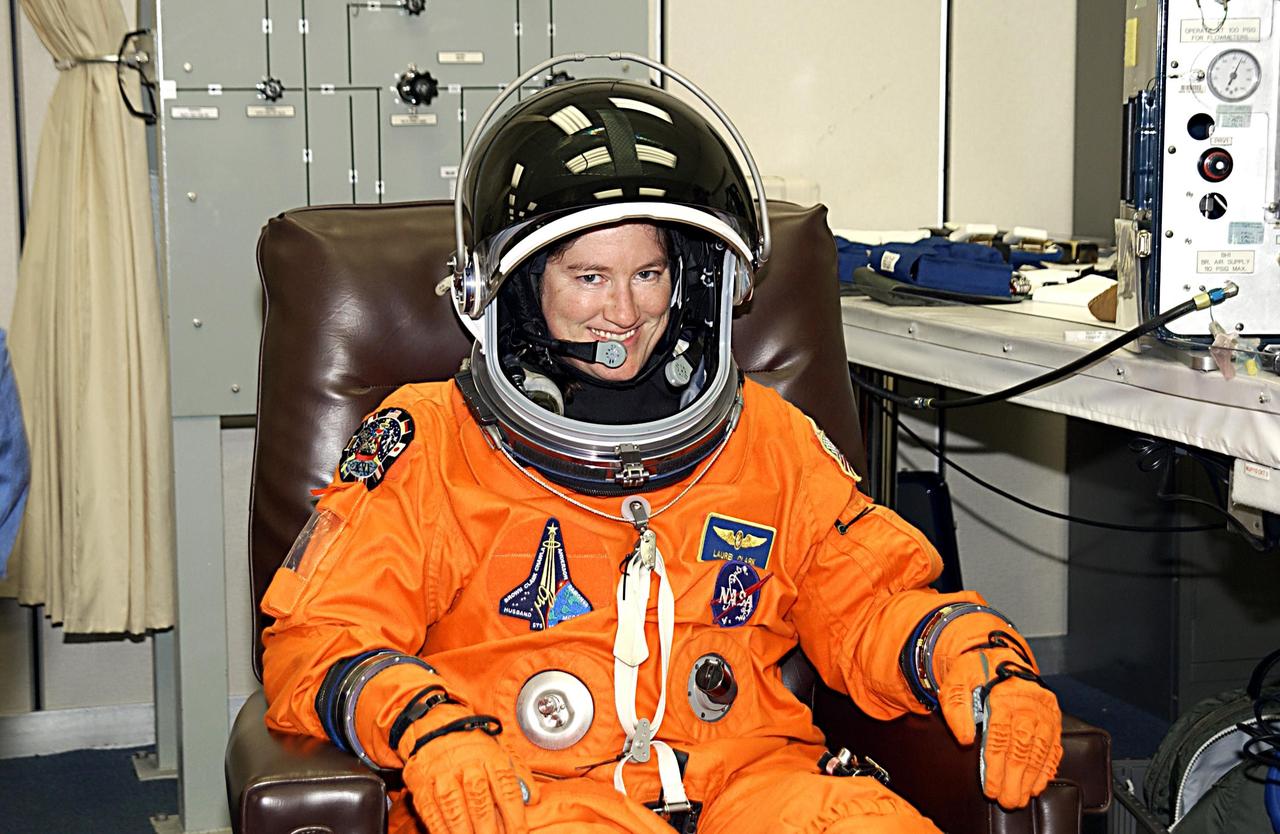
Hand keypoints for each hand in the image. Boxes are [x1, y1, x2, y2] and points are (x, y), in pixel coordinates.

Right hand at [400, 707, 536, 833]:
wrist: (434, 724)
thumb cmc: (473, 743)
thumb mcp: (502, 749)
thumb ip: (519, 774)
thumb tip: (533, 799)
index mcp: (490, 755)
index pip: (505, 786)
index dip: (513, 814)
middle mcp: (466, 763)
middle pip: (478, 798)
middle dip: (488, 827)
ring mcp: (442, 773)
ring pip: (453, 804)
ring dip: (463, 830)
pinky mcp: (422, 783)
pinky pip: (430, 808)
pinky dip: (439, 828)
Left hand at [935, 642, 1062, 808]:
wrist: (1000, 655)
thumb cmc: (977, 670)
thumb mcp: (957, 679)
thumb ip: (956, 707)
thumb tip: (964, 740)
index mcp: (1004, 695)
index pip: (1000, 738)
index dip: (995, 767)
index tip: (990, 788)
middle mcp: (1030, 704)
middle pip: (1023, 748)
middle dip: (1015, 779)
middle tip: (1007, 801)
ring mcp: (1045, 712)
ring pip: (1040, 751)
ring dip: (1031, 778)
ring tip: (1021, 798)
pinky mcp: (1054, 718)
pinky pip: (1054, 746)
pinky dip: (1047, 768)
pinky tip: (1038, 784)